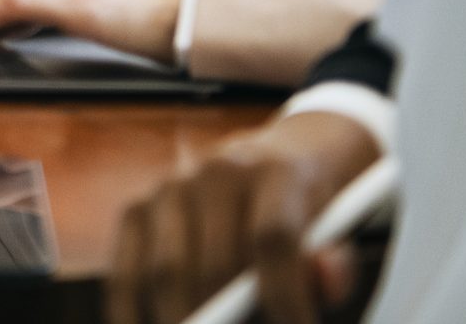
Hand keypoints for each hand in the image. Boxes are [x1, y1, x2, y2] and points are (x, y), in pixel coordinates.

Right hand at [107, 111, 383, 323]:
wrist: (274, 158)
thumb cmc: (308, 211)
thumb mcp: (339, 230)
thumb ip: (335, 264)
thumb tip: (324, 281)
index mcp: (275, 171)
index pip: (272, 236)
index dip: (283, 294)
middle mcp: (215, 171)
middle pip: (212, 262)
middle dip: (224, 317)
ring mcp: (169, 187)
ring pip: (166, 270)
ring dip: (182, 314)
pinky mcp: (138, 207)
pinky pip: (126, 270)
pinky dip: (133, 309)